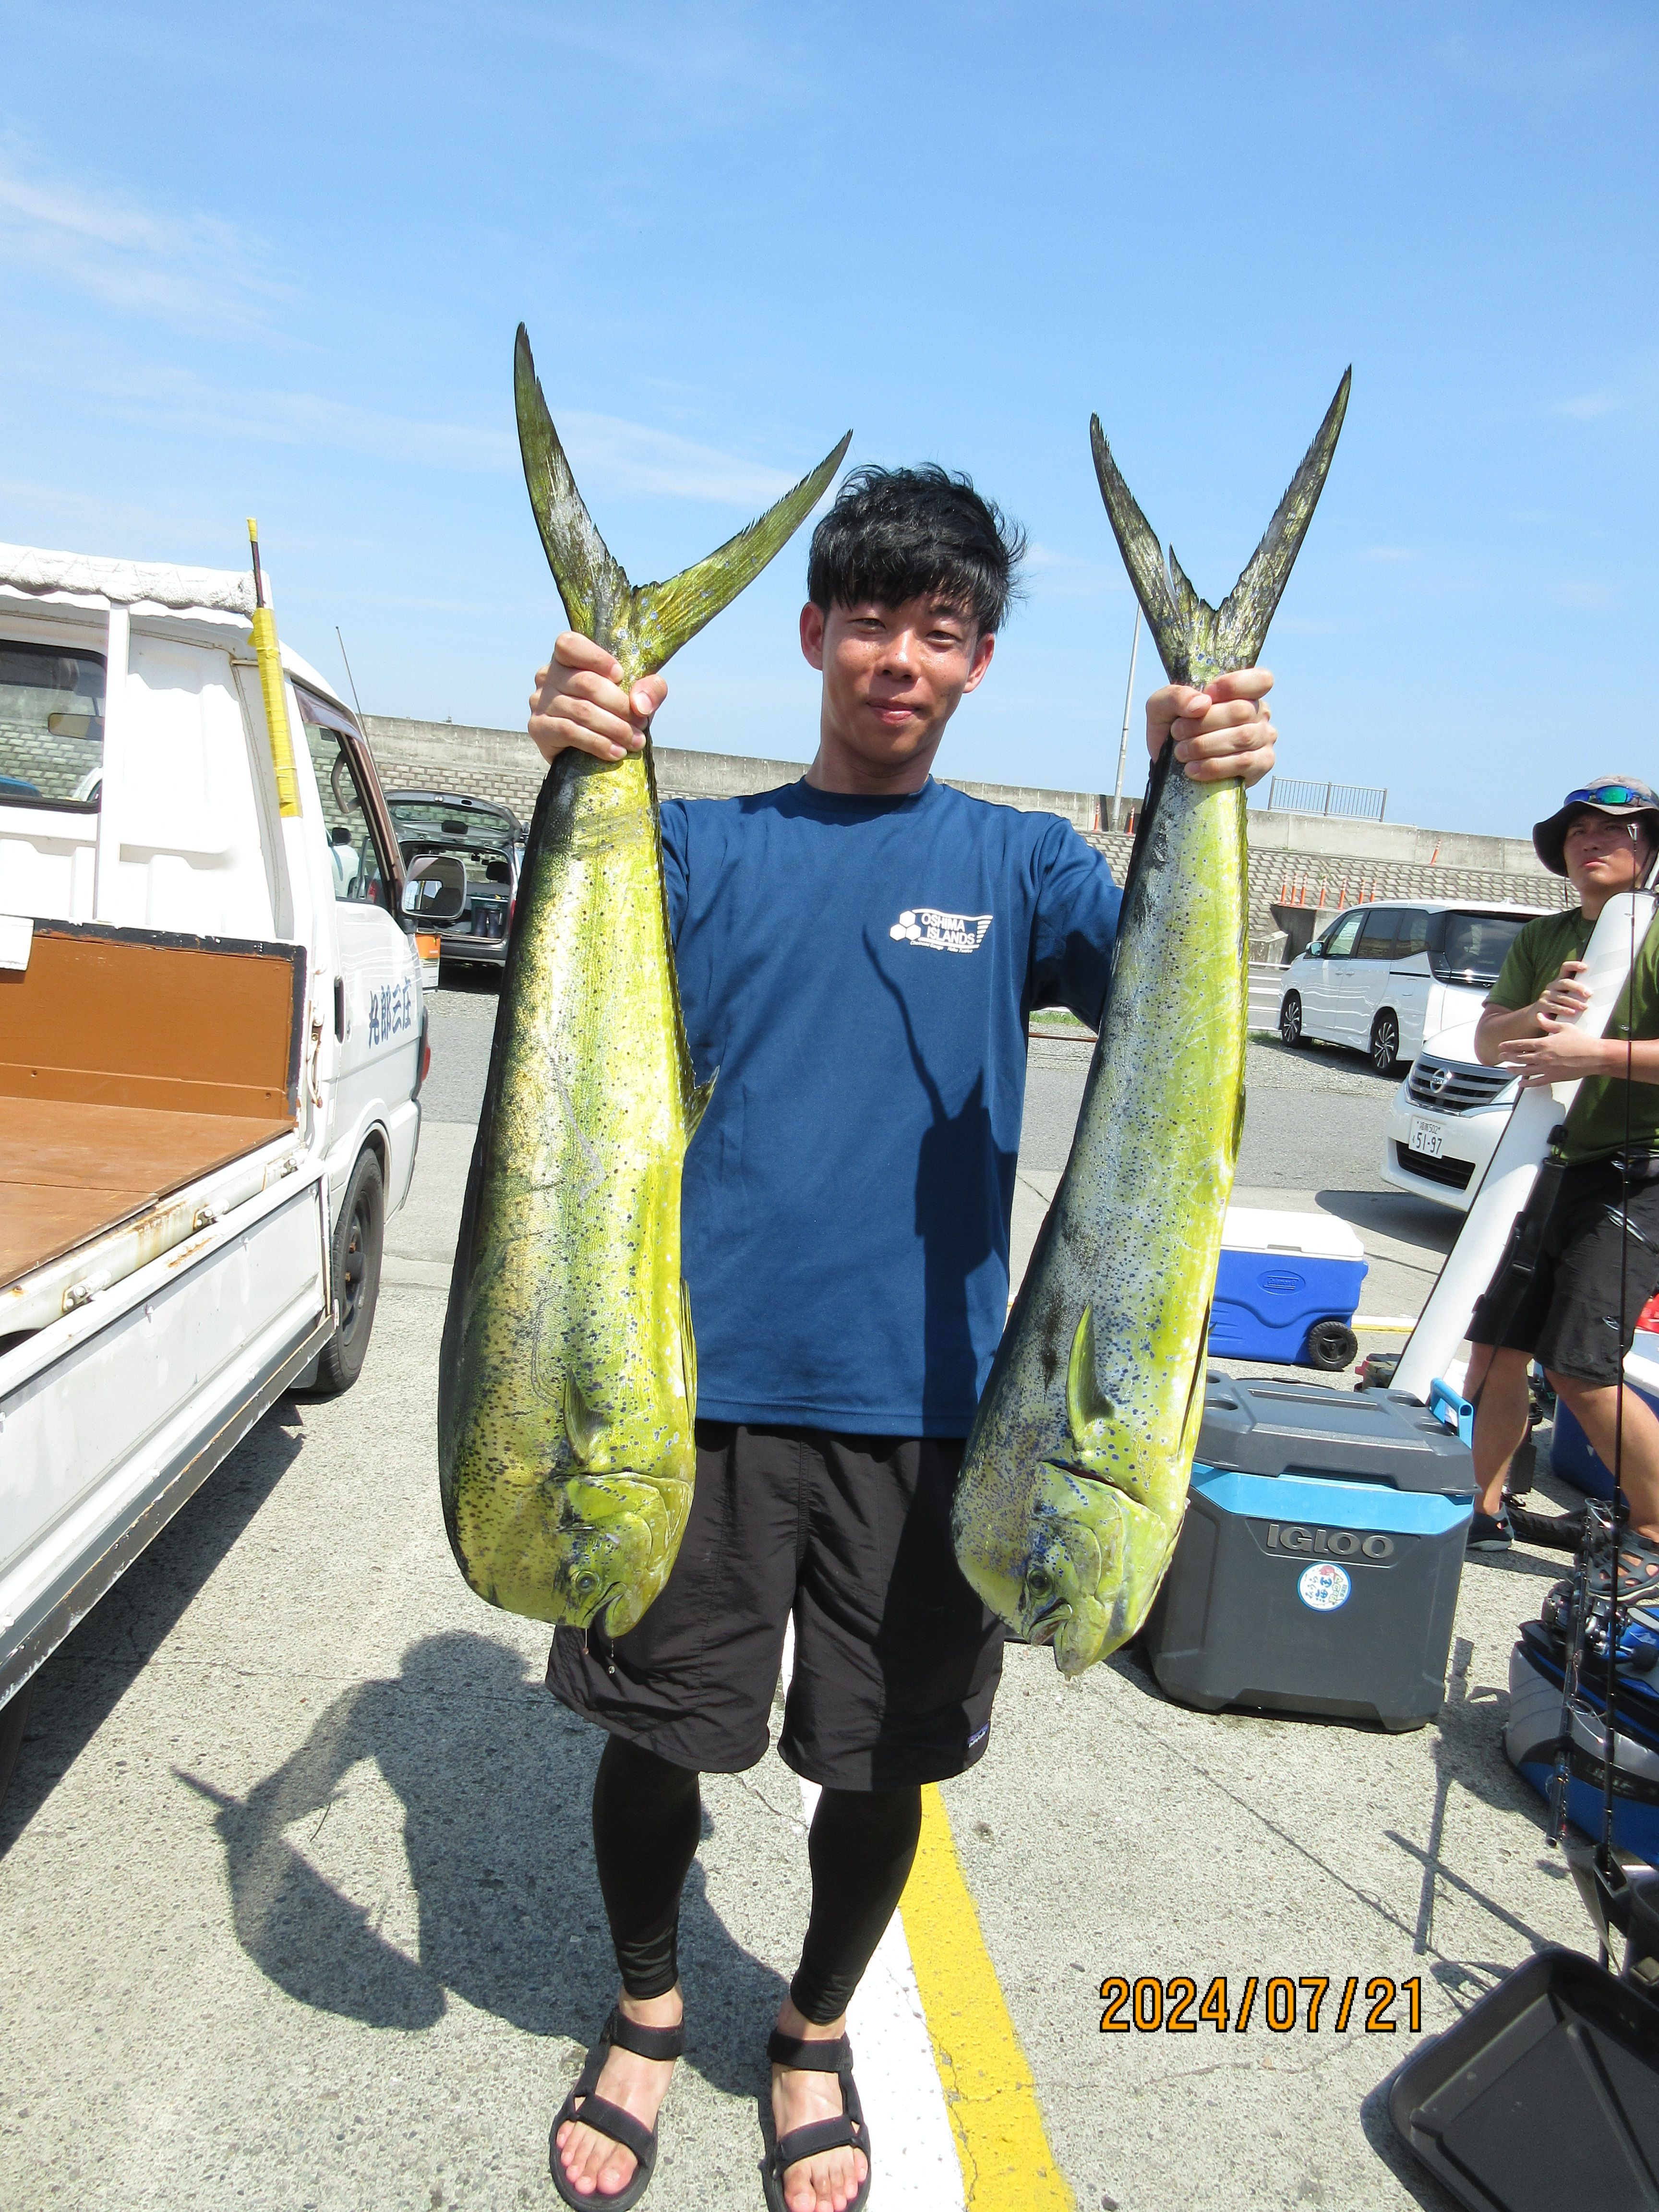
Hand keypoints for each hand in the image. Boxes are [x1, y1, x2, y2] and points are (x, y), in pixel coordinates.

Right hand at [528, 633, 665, 764]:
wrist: (589, 749)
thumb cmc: (614, 710)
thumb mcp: (637, 693)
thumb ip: (650, 688)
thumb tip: (641, 704)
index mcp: (566, 657)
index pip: (569, 644)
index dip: (596, 658)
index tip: (621, 675)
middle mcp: (548, 675)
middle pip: (586, 683)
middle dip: (620, 706)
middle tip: (641, 724)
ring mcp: (539, 701)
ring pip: (581, 711)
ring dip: (614, 729)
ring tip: (635, 741)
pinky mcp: (538, 727)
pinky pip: (569, 732)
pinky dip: (597, 743)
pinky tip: (616, 752)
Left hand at [1146, 668, 1275, 787]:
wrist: (1169, 765)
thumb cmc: (1172, 729)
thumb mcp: (1161, 706)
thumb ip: (1175, 696)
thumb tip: (1202, 704)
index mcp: (1244, 691)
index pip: (1260, 679)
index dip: (1233, 685)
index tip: (1207, 695)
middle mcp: (1259, 712)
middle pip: (1241, 710)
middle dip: (1203, 723)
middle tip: (1178, 732)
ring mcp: (1264, 739)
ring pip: (1242, 737)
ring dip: (1205, 745)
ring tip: (1181, 752)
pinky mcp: (1262, 764)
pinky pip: (1244, 762)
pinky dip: (1214, 766)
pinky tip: (1193, 769)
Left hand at [1505, 1017, 1615, 1087]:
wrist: (1594, 1056)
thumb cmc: (1581, 1040)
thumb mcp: (1564, 1028)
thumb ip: (1548, 1023)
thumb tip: (1539, 1016)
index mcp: (1544, 1043)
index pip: (1521, 1044)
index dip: (1509, 1045)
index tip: (1501, 1046)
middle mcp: (1543, 1056)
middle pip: (1520, 1057)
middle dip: (1509, 1057)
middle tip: (1501, 1056)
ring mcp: (1547, 1068)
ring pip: (1526, 1070)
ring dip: (1515, 1070)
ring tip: (1507, 1069)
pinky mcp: (1553, 1077)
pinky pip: (1537, 1082)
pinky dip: (1527, 1084)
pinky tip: (1521, 1084)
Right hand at [1538, 960, 1591, 1021]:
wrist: (1539, 1017)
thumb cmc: (1561, 1006)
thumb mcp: (1569, 997)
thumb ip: (1580, 993)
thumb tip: (1605, 992)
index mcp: (1560, 981)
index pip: (1565, 967)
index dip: (1574, 965)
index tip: (1586, 967)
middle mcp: (1552, 986)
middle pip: (1565, 982)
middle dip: (1578, 988)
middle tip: (1589, 994)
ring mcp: (1545, 995)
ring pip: (1561, 996)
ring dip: (1574, 1002)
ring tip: (1585, 1007)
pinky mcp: (1541, 1006)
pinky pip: (1553, 1007)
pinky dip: (1563, 1010)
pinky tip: (1572, 1013)